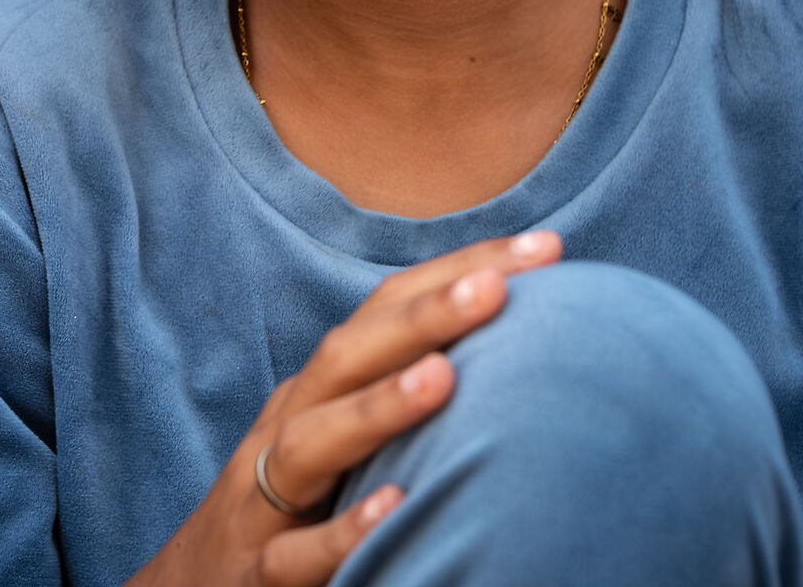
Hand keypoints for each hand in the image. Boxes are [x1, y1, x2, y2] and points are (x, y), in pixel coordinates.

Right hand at [126, 230, 561, 586]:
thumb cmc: (293, 510)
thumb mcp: (342, 444)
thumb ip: (405, 402)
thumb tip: (524, 357)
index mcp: (316, 394)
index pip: (383, 315)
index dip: (456, 274)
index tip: (545, 247)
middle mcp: (285, 429)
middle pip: (345, 358)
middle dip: (422, 316)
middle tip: (499, 285)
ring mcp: (262, 502)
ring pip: (310, 443)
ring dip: (376, 408)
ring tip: (444, 377)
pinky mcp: (256, 576)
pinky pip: (295, 555)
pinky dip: (343, 532)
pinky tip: (396, 508)